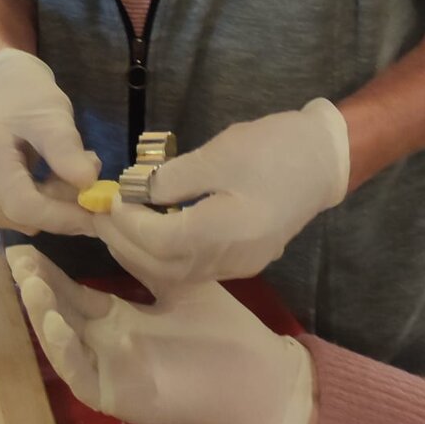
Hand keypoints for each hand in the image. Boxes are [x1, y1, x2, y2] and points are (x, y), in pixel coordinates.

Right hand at [0, 49, 99, 235]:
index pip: (22, 204)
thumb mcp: (53, 115)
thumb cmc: (29, 98)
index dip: (61, 216)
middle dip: (64, 206)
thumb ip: (67, 150)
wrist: (3, 94)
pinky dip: (43, 205)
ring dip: (56, 205)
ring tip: (68, 167)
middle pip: (24, 215)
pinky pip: (19, 217)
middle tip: (91, 177)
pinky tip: (49, 179)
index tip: (97, 214)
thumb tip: (88, 184)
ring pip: (25, 220)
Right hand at [8, 247, 316, 423]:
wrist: (259, 379)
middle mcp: (105, 344)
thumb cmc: (224, 332)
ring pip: (62, 343)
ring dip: (42, 314)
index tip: (28, 241)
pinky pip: (80, 374)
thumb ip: (144, 258)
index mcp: (118, 319)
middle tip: (16, 254)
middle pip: (58, 313)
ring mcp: (109, 371)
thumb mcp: (178, 284)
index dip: (48, 270)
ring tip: (29, 282)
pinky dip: (64, 349)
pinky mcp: (117, 397)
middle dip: (35, 285)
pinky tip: (56, 321)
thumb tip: (112, 217)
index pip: (72, 292)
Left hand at [93, 100, 349, 290]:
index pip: (159, 242)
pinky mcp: (243, 261)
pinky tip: (150, 231)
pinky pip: (192, 270)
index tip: (108, 198)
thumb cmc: (274, 149)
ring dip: (140, 254)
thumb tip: (134, 191)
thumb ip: (173, 178)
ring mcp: (239, 265)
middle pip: (163, 267)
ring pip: (175, 274)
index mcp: (226, 232)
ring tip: (118, 224)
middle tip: (99, 215)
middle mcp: (231, 260)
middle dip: (125, 243)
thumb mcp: (219, 153)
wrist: (325, 160)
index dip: (127, 223)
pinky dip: (163, 256)